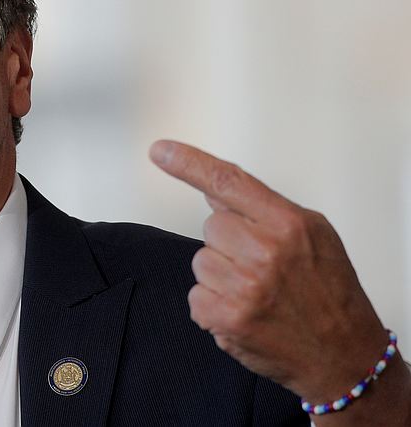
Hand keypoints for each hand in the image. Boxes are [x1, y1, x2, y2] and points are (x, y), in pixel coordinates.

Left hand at [148, 139, 388, 401]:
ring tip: (258, 292)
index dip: (188, 163)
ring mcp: (244, 286)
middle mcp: (265, 251)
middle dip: (230, 243)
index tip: (160, 151)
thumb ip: (265, 209)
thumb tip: (215, 190)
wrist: (344, 354)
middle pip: (212, 225)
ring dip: (221, 276)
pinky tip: (245, 312)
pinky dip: (214, 306)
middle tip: (263, 267)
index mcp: (288, 223)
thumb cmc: (331, 292)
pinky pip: (196, 295)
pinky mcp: (227, 317)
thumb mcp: (314, 235)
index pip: (227, 181)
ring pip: (201, 261)